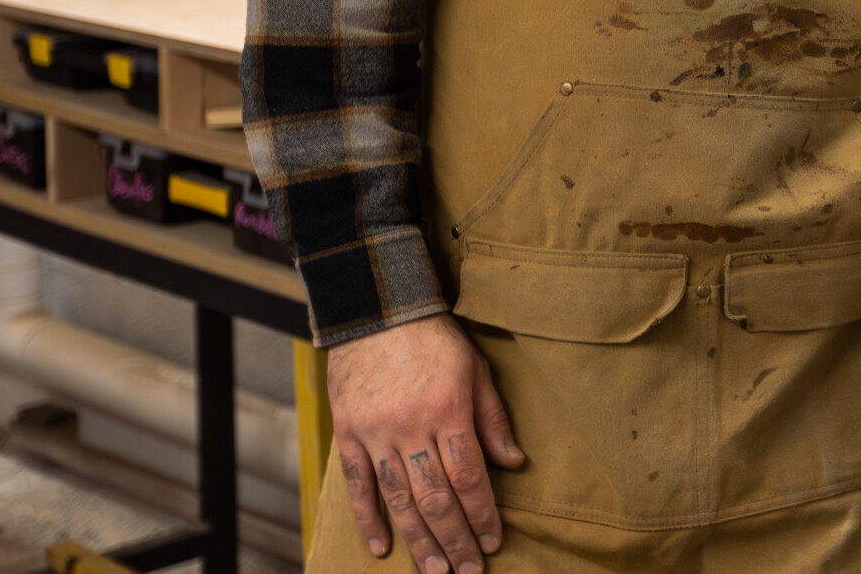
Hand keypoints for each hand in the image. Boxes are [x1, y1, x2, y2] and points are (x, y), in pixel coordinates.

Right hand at [327, 314, 524, 573]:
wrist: (377, 312)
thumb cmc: (436, 341)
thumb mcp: (476, 370)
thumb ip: (492, 419)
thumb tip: (513, 464)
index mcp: (449, 409)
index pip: (469, 476)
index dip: (482, 514)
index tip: (493, 542)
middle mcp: (411, 426)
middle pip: (435, 496)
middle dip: (455, 539)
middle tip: (468, 570)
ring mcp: (375, 433)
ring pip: (398, 499)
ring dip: (418, 540)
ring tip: (436, 570)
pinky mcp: (347, 434)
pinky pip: (357, 485)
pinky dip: (369, 519)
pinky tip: (383, 547)